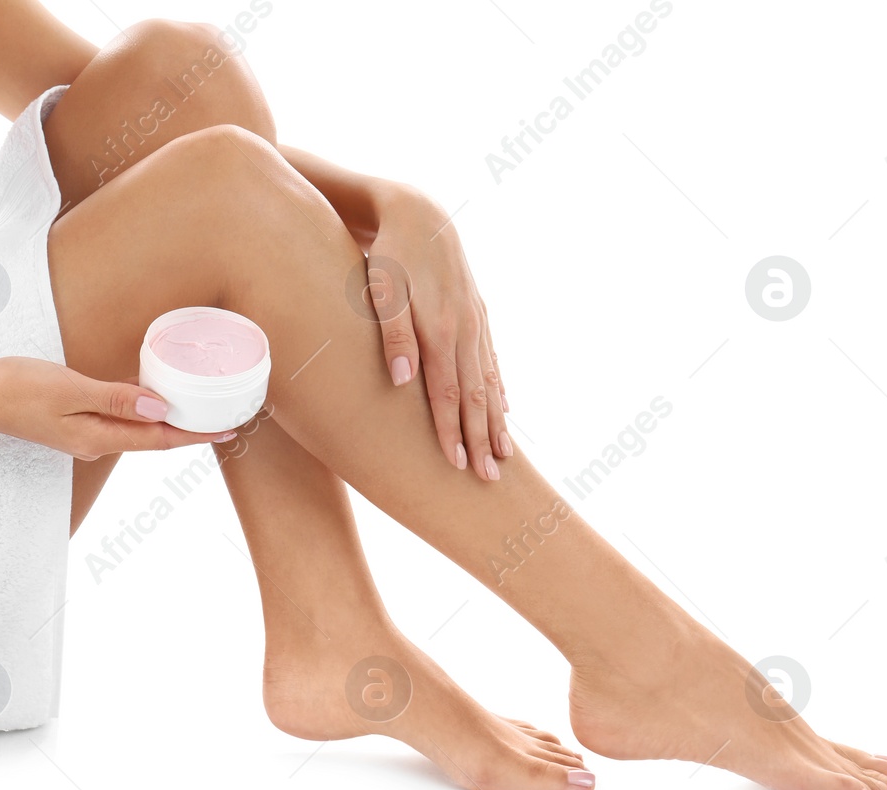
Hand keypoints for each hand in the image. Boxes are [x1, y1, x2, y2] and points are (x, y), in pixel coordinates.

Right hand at [0, 356, 231, 459]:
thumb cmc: (18, 388)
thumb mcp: (70, 388)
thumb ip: (115, 398)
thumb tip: (159, 408)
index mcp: (98, 436)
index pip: (159, 439)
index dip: (195, 435)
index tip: (227, 429)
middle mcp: (96, 441)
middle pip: (154, 438)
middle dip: (190, 430)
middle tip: (225, 415)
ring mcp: (86, 433)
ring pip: (139, 430)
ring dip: (170, 422)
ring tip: (200, 407)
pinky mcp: (77, 421)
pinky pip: (121, 420)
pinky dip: (144, 411)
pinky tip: (156, 396)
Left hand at [364, 183, 510, 481]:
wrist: (418, 211)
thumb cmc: (389, 254)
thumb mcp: (381, 289)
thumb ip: (393, 335)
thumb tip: (405, 381)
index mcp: (441, 329)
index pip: (447, 394)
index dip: (452, 432)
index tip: (456, 466)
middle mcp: (466, 329)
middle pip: (476, 396)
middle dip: (482, 439)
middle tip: (489, 481)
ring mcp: (476, 322)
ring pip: (490, 381)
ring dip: (496, 421)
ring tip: (505, 457)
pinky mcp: (477, 313)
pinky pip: (492, 360)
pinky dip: (499, 388)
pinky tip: (504, 407)